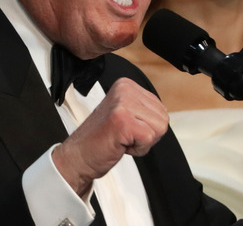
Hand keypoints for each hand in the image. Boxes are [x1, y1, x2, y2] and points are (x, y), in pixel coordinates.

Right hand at [52, 78, 168, 195]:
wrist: (78, 156)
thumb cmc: (101, 139)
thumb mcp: (125, 114)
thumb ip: (144, 110)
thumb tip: (164, 114)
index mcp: (126, 85)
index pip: (160, 109)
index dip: (147, 126)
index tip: (126, 128)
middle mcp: (125, 90)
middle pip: (163, 118)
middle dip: (147, 134)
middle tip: (123, 135)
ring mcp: (122, 103)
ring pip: (159, 128)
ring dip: (142, 142)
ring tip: (122, 138)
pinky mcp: (122, 120)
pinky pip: (149, 138)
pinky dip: (138, 149)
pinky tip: (121, 144)